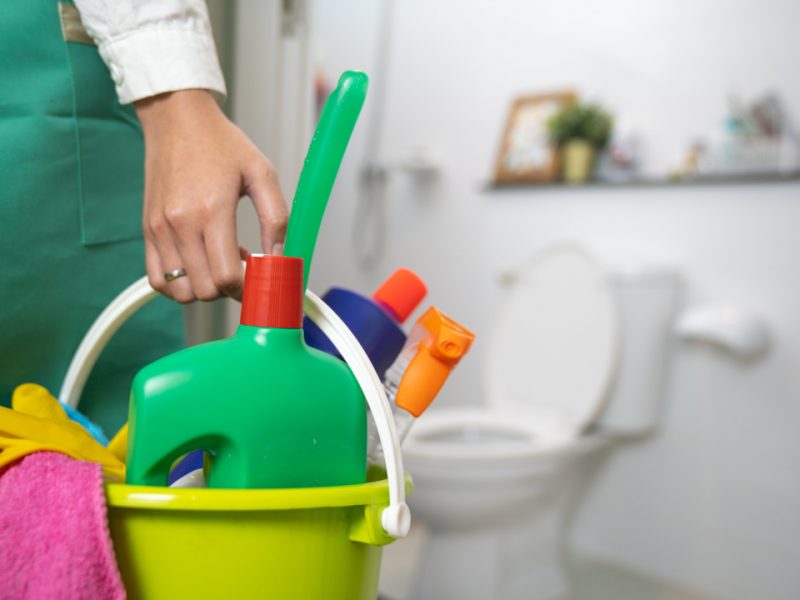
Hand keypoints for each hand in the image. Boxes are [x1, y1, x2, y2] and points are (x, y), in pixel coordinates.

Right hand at [135, 90, 287, 302]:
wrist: (176, 118)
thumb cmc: (220, 143)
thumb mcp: (262, 173)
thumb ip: (277, 217)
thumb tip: (280, 257)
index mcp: (211, 210)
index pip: (227, 276)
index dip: (249, 288)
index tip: (260, 278)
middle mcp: (180, 224)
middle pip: (206, 290)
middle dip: (230, 288)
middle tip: (243, 264)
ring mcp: (159, 230)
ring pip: (181, 291)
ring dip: (205, 288)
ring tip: (219, 262)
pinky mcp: (148, 231)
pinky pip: (158, 280)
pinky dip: (179, 285)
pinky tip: (198, 265)